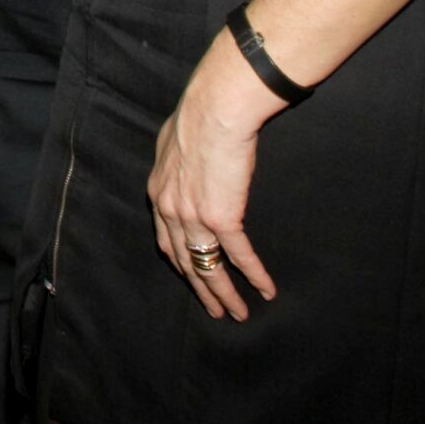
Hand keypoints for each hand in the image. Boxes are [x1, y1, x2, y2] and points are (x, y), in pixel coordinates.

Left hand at [149, 34, 285, 321]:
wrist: (215, 110)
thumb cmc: (198, 116)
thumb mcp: (171, 142)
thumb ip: (174, 162)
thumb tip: (180, 162)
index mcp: (158, 193)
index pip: (167, 239)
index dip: (181, 262)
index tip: (192, 277)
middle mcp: (170, 210)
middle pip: (185, 261)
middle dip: (201, 288)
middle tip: (215, 309)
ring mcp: (194, 216)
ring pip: (209, 267)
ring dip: (224, 293)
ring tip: (238, 313)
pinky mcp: (222, 217)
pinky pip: (240, 255)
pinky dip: (254, 275)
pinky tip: (266, 290)